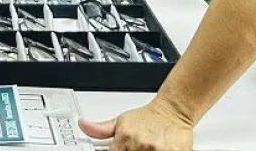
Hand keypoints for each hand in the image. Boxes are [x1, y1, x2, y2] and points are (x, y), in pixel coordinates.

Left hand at [79, 101, 193, 150]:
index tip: (119, 150)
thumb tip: (83, 125)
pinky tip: (156, 148)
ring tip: (146, 147)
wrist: (172, 110)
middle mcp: (138, 146)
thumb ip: (101, 129)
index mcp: (124, 138)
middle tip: (135, 147)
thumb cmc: (148, 117)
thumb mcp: (121, 121)